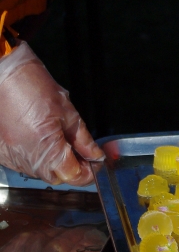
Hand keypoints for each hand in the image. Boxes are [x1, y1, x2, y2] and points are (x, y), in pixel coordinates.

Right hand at [0, 43, 104, 185]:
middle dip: (72, 168)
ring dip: (52, 163)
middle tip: (80, 150)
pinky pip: (23, 163)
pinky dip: (34, 157)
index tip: (95, 162)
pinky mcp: (1, 153)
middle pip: (57, 177)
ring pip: (39, 171)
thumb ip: (83, 140)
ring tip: (57, 140)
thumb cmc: (33, 87)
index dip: (89, 171)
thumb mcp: (68, 112)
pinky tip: (38, 140)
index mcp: (47, 149)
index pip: (74, 176)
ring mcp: (11, 157)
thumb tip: (96, 155)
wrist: (2, 74)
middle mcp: (27, 158)